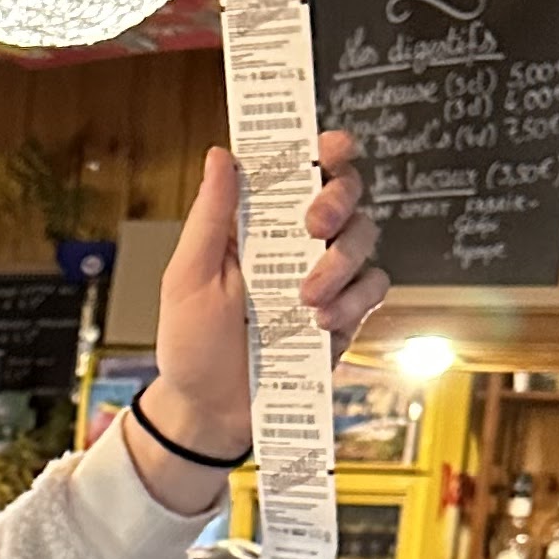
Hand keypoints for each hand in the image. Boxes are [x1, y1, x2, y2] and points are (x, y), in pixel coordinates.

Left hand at [124, 130, 387, 510]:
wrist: (208, 411)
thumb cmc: (191, 342)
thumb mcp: (186, 277)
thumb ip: (210, 217)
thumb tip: (223, 155)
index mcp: (259, 222)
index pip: (301, 169)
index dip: (325, 148)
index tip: (331, 146)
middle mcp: (298, 242)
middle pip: (347, 193)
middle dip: (338, 200)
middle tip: (314, 226)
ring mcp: (326, 277)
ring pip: (365, 239)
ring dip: (341, 262)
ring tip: (305, 299)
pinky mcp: (344, 315)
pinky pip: (372, 290)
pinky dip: (353, 301)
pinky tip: (320, 323)